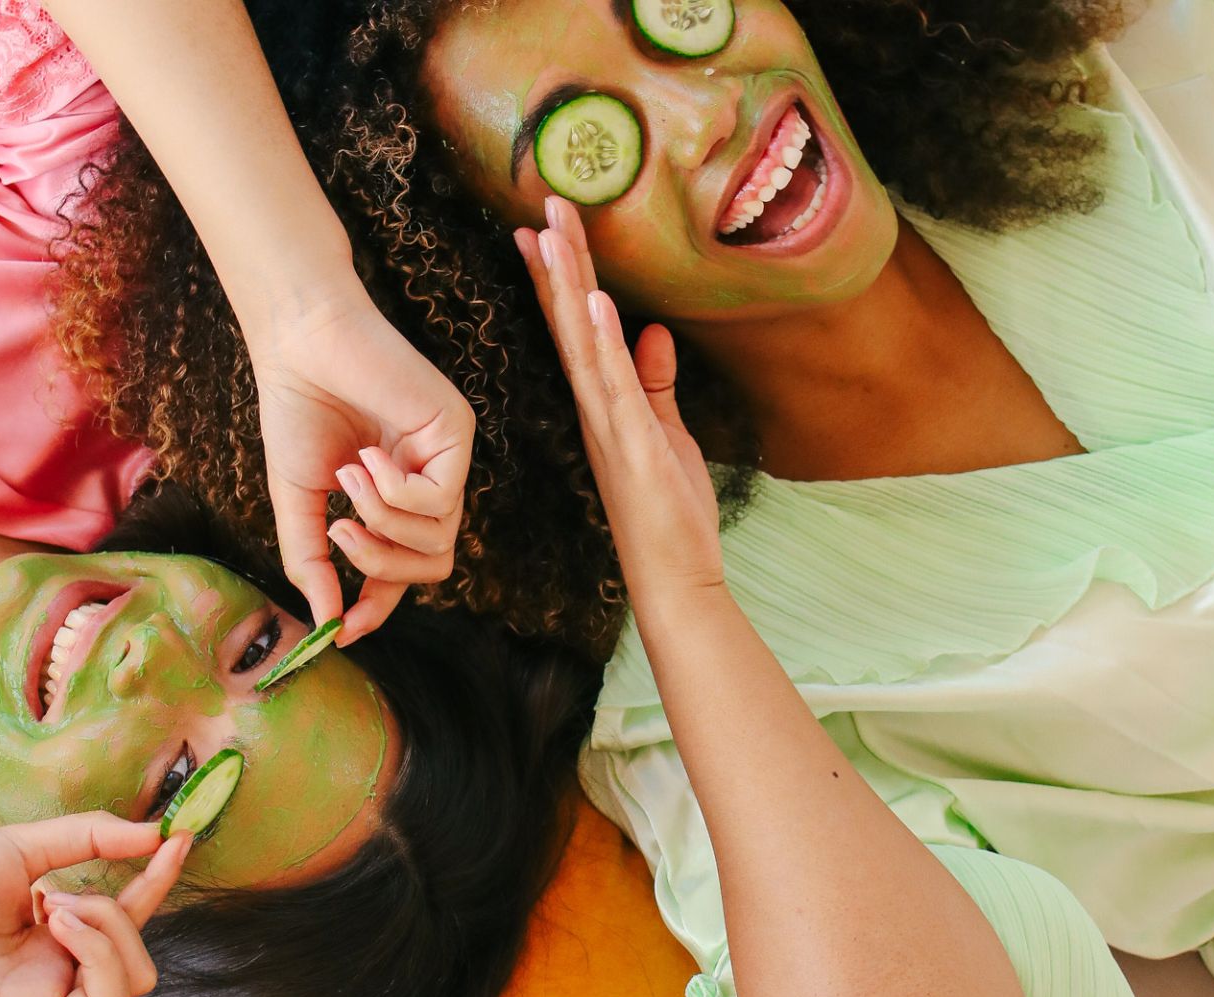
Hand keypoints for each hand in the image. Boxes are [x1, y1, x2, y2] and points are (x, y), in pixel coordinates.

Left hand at [0, 814, 190, 996]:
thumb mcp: (23, 845)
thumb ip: (89, 837)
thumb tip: (155, 831)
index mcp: (62, 939)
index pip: (134, 925)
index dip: (159, 888)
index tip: (177, 840)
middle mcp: (55, 980)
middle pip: (136, 976)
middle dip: (115, 927)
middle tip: (57, 898)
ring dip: (102, 955)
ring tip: (50, 916)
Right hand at [246, 287, 473, 644]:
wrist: (301, 345)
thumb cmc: (299, 411)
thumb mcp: (300, 499)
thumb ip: (313, 558)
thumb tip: (323, 623)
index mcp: (397, 497)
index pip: (406, 569)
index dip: (378, 604)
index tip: (342, 630)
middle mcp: (431, 479)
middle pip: (436, 563)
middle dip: (382, 565)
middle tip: (339, 536)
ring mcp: (447, 457)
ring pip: (437, 537)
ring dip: (381, 521)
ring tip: (346, 476)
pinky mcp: (457, 432)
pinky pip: (438, 498)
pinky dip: (394, 491)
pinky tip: (367, 456)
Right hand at [514, 197, 723, 600]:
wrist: (673, 575)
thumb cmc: (669, 511)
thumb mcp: (666, 433)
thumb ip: (656, 384)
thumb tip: (653, 331)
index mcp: (601, 403)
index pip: (573, 327)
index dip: (557, 277)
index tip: (540, 228)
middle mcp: (594, 407)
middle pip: (568, 322)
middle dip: (556, 262)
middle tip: (543, 204)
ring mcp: (608, 424)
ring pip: (580, 343)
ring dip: (565, 287)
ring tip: (552, 235)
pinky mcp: (632, 443)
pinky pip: (612, 386)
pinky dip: (602, 343)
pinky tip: (593, 303)